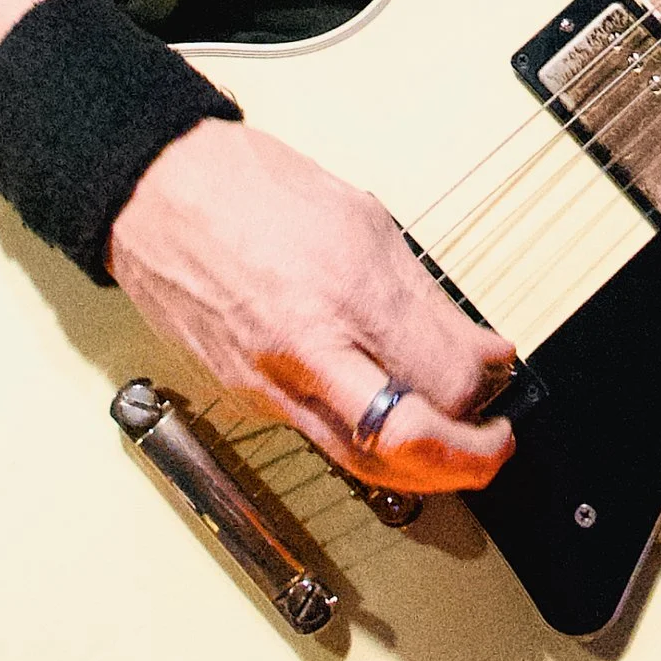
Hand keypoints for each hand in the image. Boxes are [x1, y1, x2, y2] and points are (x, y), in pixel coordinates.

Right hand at [108, 119, 516, 494]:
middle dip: (465, 461)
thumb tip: (483, 353)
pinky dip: (367, 442)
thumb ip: (428, 302)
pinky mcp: (245, 399)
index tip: (501, 375)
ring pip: (360, 461)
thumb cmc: (253, 192)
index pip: (442, 381)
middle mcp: (306, 352)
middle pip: (404, 446)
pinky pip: (320, 438)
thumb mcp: (366, 223)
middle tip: (495, 444)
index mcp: (345, 294)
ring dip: (420, 468)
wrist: (159, 196)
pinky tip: (390, 417)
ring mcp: (269, 385)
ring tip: (455, 445)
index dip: (486, 389)